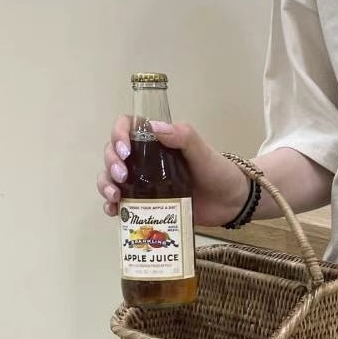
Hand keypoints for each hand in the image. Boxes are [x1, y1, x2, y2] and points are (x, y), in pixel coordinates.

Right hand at [96, 116, 249, 226]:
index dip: (118, 134)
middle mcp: (145, 160)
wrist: (232, 202)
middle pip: (113, 154)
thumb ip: (183, 136)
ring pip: (111, 178)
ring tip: (115, 197)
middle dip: (111, 163)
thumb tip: (155, 127)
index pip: (127, 127)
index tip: (125, 149)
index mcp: (157, 141)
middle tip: (122, 176)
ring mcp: (144, 183)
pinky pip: (122, 204)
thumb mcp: (202, 151)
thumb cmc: (218, 172)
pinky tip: (115, 211)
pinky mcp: (147, 204)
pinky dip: (112, 207)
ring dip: (106, 185)